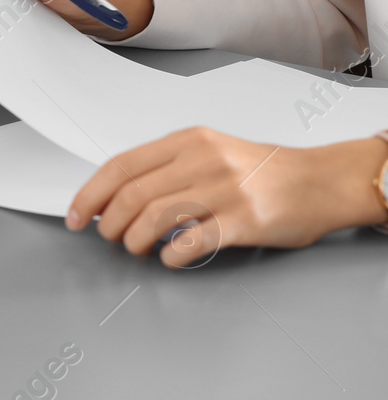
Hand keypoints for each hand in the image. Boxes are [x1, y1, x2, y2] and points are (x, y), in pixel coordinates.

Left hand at [69, 128, 387, 265]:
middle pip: (132, 194)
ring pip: (154, 217)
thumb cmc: (265, 171)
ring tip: (137, 248)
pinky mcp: (244, 221)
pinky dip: (171, 255)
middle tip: (108, 237)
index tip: (76, 215)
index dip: (90, 193)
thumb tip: (116, 196)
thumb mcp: (212, 152)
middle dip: (108, 222)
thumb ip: (169, 168)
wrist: (322, 182)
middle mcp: (204, 161)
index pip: (122, 166)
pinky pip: (191, 241)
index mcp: (189, 141)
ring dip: (134, 240)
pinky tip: (171, 258)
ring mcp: (225, 190)